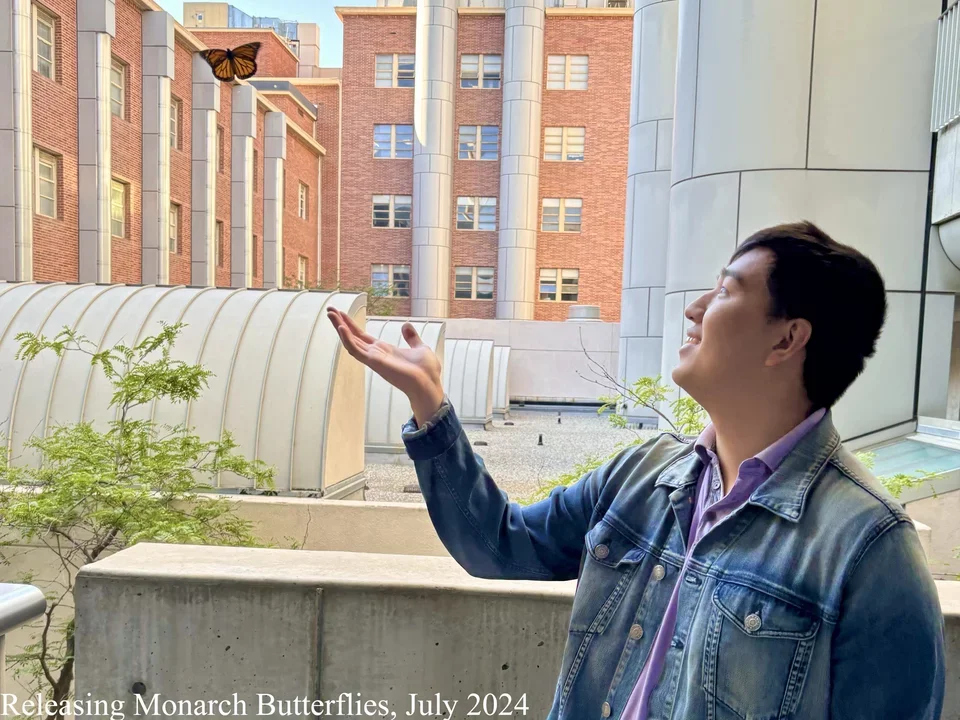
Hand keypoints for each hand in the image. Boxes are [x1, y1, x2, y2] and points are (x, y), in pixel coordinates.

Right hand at [326, 307, 444, 425]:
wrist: (430, 383)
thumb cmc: (426, 371)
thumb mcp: (420, 348)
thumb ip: (411, 338)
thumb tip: (406, 325)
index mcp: (384, 350)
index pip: (363, 336)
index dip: (351, 325)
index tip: (342, 313)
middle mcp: (376, 354)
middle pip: (353, 337)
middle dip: (341, 323)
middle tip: (330, 310)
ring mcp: (374, 359)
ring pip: (351, 342)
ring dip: (340, 328)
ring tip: (330, 314)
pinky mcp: (375, 363)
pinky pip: (357, 351)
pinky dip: (348, 340)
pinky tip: (341, 328)